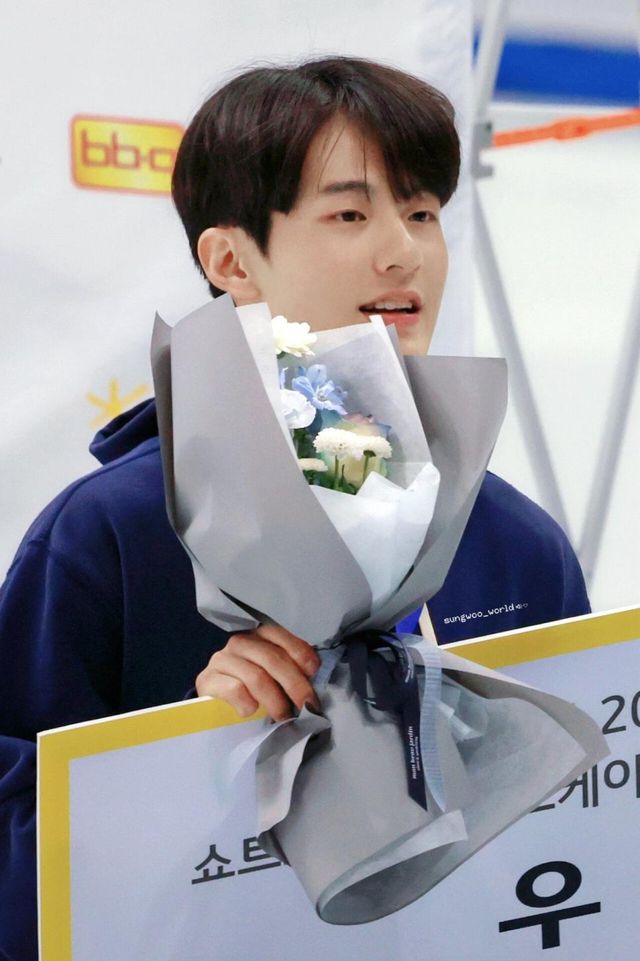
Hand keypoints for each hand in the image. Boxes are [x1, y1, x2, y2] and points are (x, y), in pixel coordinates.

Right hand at [196, 623, 321, 720]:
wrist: (215, 704)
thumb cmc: (252, 688)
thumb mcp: (273, 675)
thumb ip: (290, 671)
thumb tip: (314, 685)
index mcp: (258, 636)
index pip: (280, 636)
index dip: (300, 652)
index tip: (314, 672)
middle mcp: (239, 643)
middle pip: (272, 659)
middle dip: (295, 684)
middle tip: (307, 705)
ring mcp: (222, 660)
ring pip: (256, 677)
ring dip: (275, 700)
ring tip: (283, 716)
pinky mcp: (207, 680)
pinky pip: (234, 690)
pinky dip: (248, 703)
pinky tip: (252, 712)